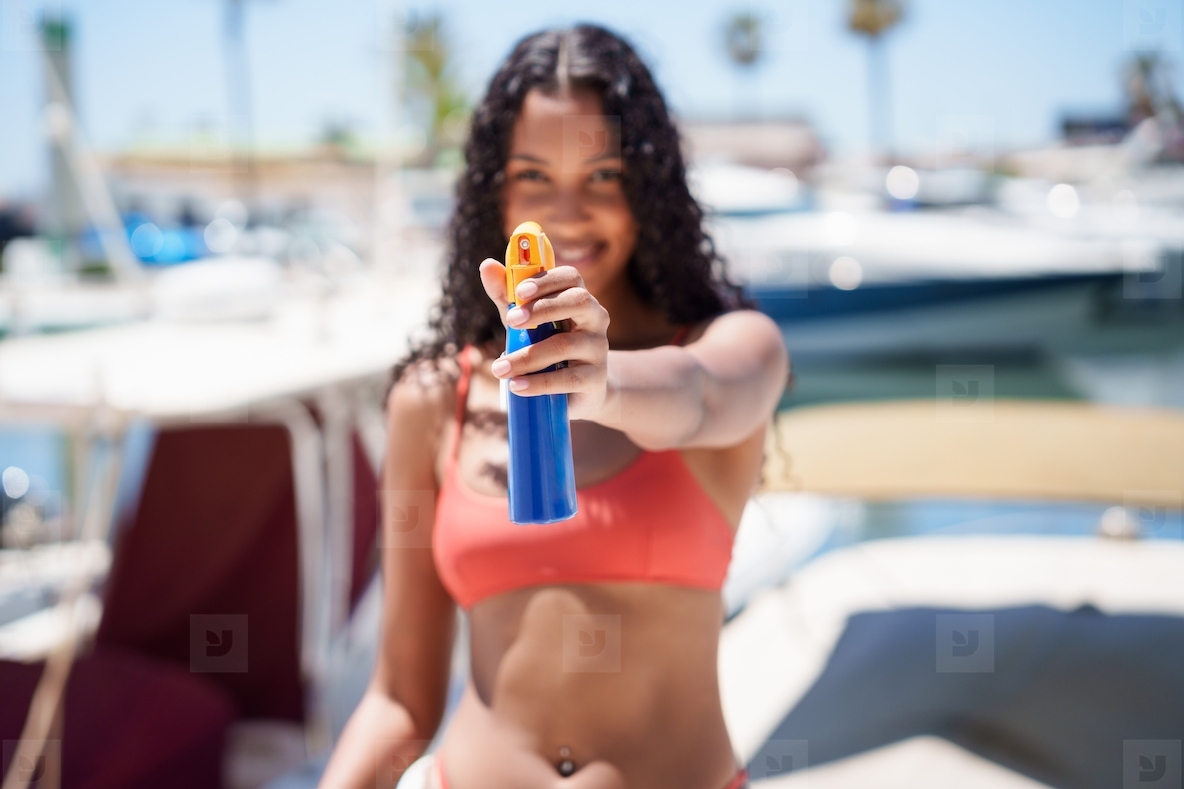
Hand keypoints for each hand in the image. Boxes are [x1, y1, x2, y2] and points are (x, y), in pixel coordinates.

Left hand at [478, 258, 609, 420]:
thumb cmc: (546, 346)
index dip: (546, 280)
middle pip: (578, 301)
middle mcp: (595, 318)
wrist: (576, 390)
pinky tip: (517, 386)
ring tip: (500, 369)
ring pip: (567, 344)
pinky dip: (539, 383)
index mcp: (578, 298)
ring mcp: (598, 348)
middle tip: (510, 321)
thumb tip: (487, 266)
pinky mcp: (596, 378)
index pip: (571, 277)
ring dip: (528, 356)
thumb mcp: (525, 320)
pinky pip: (569, 379)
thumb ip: (507, 296)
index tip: (520, 292)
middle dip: (542, 309)